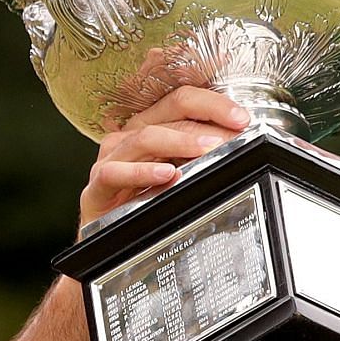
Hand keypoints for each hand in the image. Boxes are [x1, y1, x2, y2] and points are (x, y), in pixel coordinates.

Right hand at [77, 87, 252, 231]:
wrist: (110, 240)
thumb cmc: (144, 201)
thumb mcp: (180, 173)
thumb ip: (202, 156)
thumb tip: (239, 145)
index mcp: (151, 125)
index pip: (183, 100)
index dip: (214, 104)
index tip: (242, 119)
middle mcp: (131, 135)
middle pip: (170, 109)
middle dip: (207, 118)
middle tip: (234, 133)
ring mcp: (112, 158)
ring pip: (146, 137)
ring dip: (180, 141)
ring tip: (207, 149)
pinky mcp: (97, 185)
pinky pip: (116, 172)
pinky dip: (142, 173)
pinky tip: (166, 174)